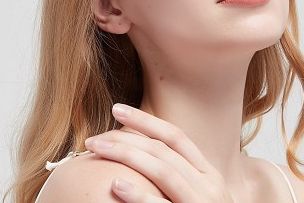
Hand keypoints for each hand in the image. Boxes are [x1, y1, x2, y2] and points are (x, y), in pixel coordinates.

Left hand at [85, 104, 234, 202]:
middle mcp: (208, 183)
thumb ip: (181, 175)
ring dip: (126, 155)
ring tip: (97, 149)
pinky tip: (115, 184)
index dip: (145, 120)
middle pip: (163, 150)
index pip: (174, 136)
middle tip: (95, 137)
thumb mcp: (201, 194)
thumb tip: (145, 153)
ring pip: (162, 170)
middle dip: (127, 137)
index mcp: (208, 172)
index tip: (118, 109)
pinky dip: (138, 195)